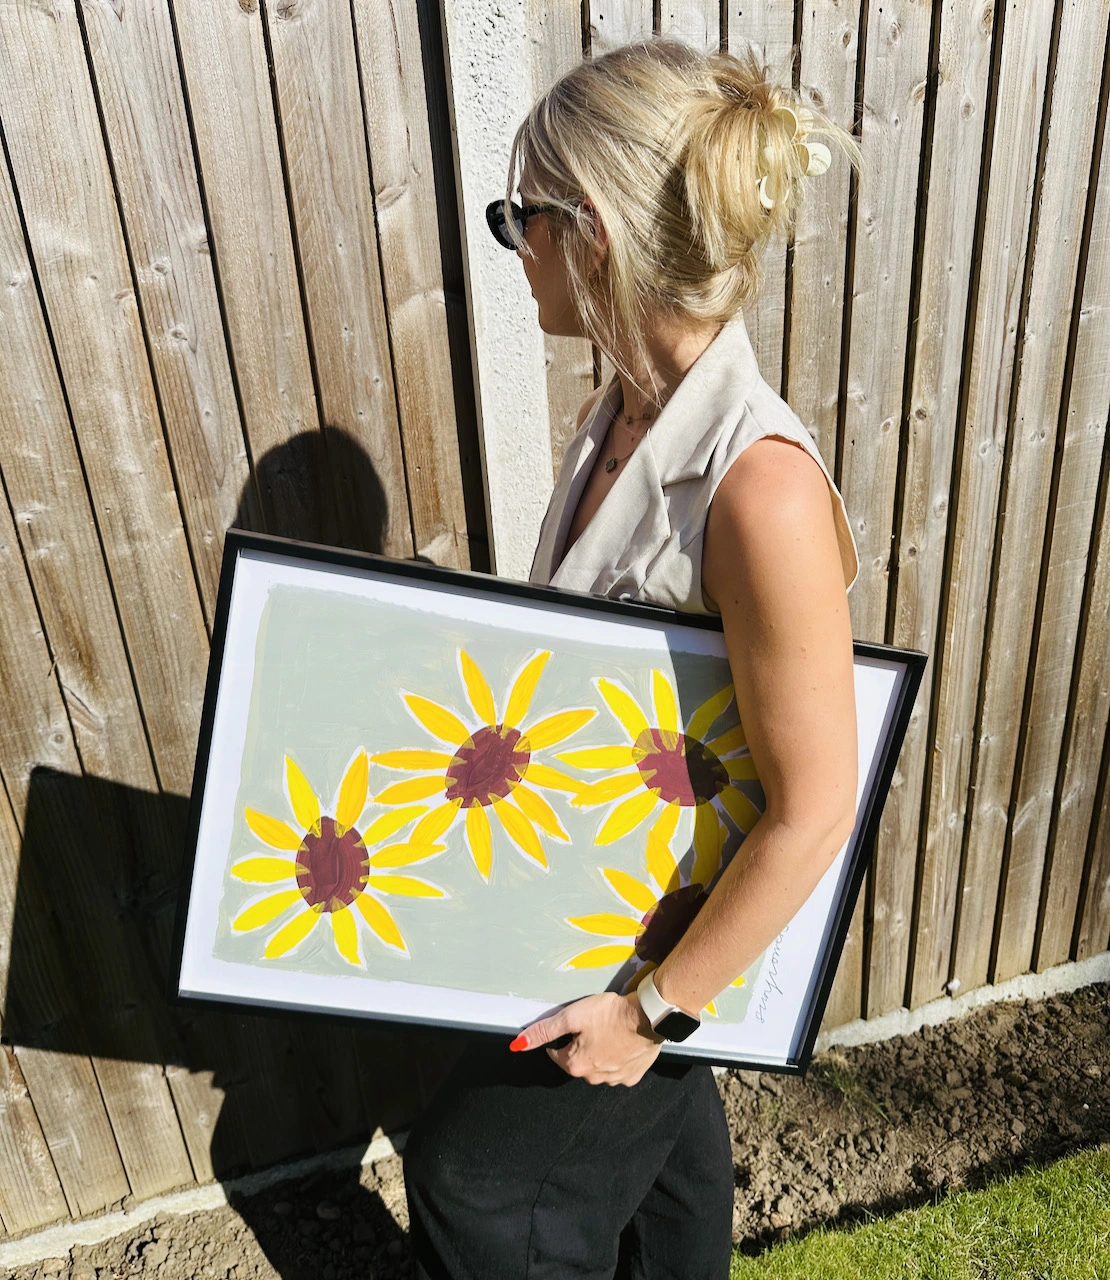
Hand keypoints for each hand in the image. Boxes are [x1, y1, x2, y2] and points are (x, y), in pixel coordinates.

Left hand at [509, 991, 663, 1085]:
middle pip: (578, 1061)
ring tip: (608, 1031)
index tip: (573, 1024)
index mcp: (576, 1065)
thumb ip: (545, 1030)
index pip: (556, 1053)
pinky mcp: (634, 1075)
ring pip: (599, 1066)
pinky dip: (618, 1058)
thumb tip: (517, 1044)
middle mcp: (595, 1079)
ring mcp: (616, 1080)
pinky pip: (620, 1069)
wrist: (648, 1017)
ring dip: (600, 1053)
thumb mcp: (572, 1016)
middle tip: (592, 1025)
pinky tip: (623, 1042)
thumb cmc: (610, 1014)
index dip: (561, 1037)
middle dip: (581, 1045)